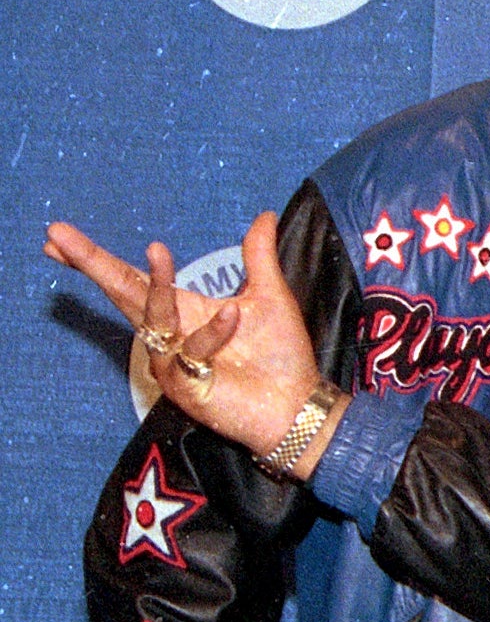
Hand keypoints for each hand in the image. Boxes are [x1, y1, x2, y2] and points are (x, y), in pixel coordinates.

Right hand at [45, 212, 332, 464]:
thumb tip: (264, 215)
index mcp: (182, 312)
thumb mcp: (269, 296)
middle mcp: (169, 335)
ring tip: (158, 249)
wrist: (299, 406)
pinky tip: (233, 315)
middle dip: (91, 264)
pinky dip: (212, 331)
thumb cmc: (280, 356)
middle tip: (56, 234)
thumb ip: (258, 256)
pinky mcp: (184, 387)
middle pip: (122, 293)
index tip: (57, 237)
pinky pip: (189, 351)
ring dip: (155, 285)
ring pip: (152, 317)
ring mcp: (172, 362)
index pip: (131, 280)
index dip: (95, 260)